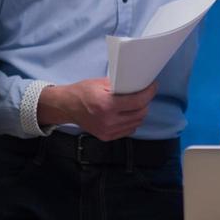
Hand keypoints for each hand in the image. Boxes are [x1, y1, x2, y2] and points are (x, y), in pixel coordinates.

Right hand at [38, 78, 157, 140]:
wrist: (66, 107)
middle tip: (144, 95)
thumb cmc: (82, 92)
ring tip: (135, 104)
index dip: (149, 93)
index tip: (152, 86)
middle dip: (145, 103)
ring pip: (136, 123)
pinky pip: (128, 130)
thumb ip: (121, 85)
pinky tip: (127, 114)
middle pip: (140, 114)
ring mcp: (107, 130)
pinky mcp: (106, 137)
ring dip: (139, 113)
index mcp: (106, 105)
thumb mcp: (101, 83)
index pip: (138, 102)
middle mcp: (108, 120)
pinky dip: (131, 122)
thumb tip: (139, 83)